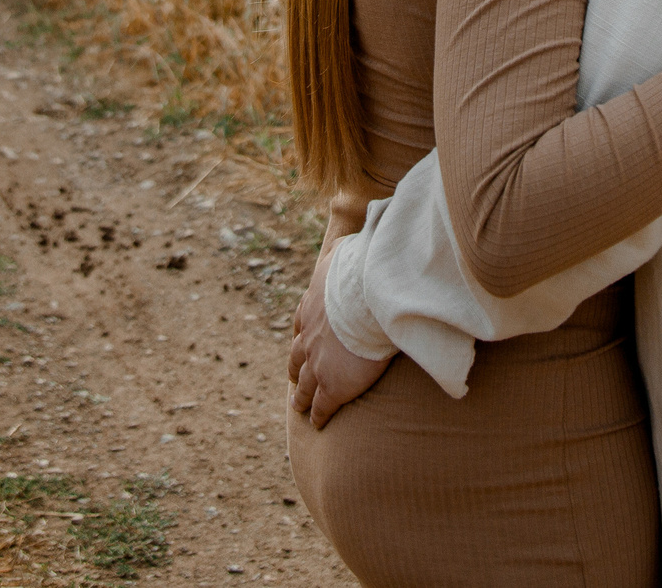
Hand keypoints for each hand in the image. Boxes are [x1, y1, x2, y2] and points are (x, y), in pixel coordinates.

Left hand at [286, 241, 391, 428]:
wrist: (367, 298)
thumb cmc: (361, 273)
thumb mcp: (344, 252)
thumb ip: (343, 249)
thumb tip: (350, 237)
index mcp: (311, 308)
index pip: (301, 323)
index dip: (301, 334)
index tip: (301, 341)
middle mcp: (309, 337)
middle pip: (295, 358)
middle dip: (295, 368)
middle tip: (293, 379)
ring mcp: (318, 364)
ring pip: (303, 385)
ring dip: (300, 396)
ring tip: (298, 406)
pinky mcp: (334, 386)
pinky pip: (322, 407)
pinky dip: (319, 415)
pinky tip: (319, 423)